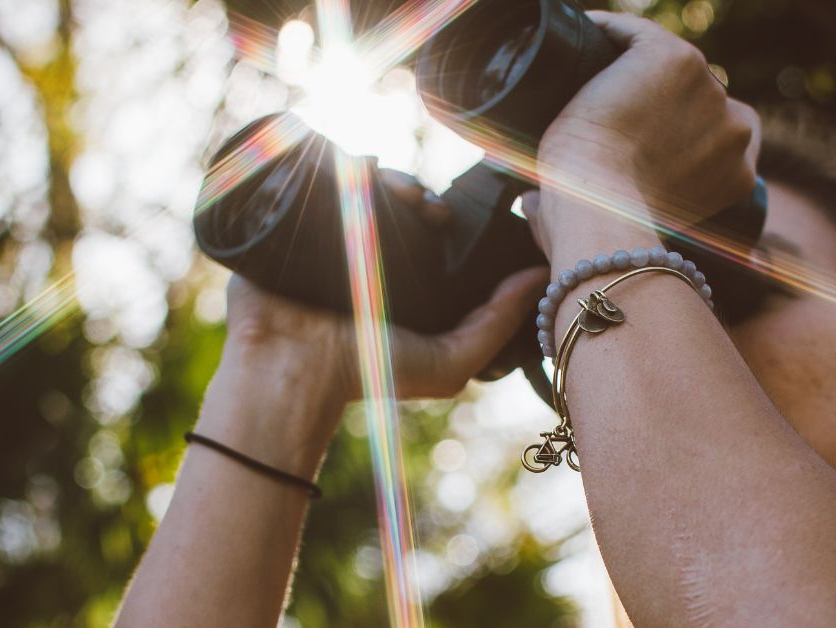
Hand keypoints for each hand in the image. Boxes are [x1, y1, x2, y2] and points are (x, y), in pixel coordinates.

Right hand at [217, 171, 548, 444]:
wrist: (294, 367)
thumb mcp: (451, 360)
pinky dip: (348, 166)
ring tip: (400, 190)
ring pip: (369, 189)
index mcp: (407, 285)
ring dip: (390, 178)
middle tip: (429, 206)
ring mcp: (335, 239)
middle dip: (420, 194)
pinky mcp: (301, 225)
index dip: (450, 218)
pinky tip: (363, 168)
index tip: (451, 218)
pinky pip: (326, 182)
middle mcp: (371, 260)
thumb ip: (497, 322)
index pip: (434, 236)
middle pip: (402, 206)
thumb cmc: (371, 372)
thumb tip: (541, 277)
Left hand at [534, 10, 760, 248]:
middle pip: (696, 99)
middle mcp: (735, 128)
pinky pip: (635, 33)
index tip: (638, 137)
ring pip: (667, 66)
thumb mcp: (621, 232)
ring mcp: (708, 90)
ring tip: (589, 77)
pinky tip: (579, 39)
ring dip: (633, 69)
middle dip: (662, 103)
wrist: (598, 207)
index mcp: (739, 176)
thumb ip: (595, 215)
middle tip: (611, 110)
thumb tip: (530, 205)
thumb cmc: (601, 231)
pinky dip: (606, 32)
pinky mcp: (674, 58)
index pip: (717, 138)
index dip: (680, 134)